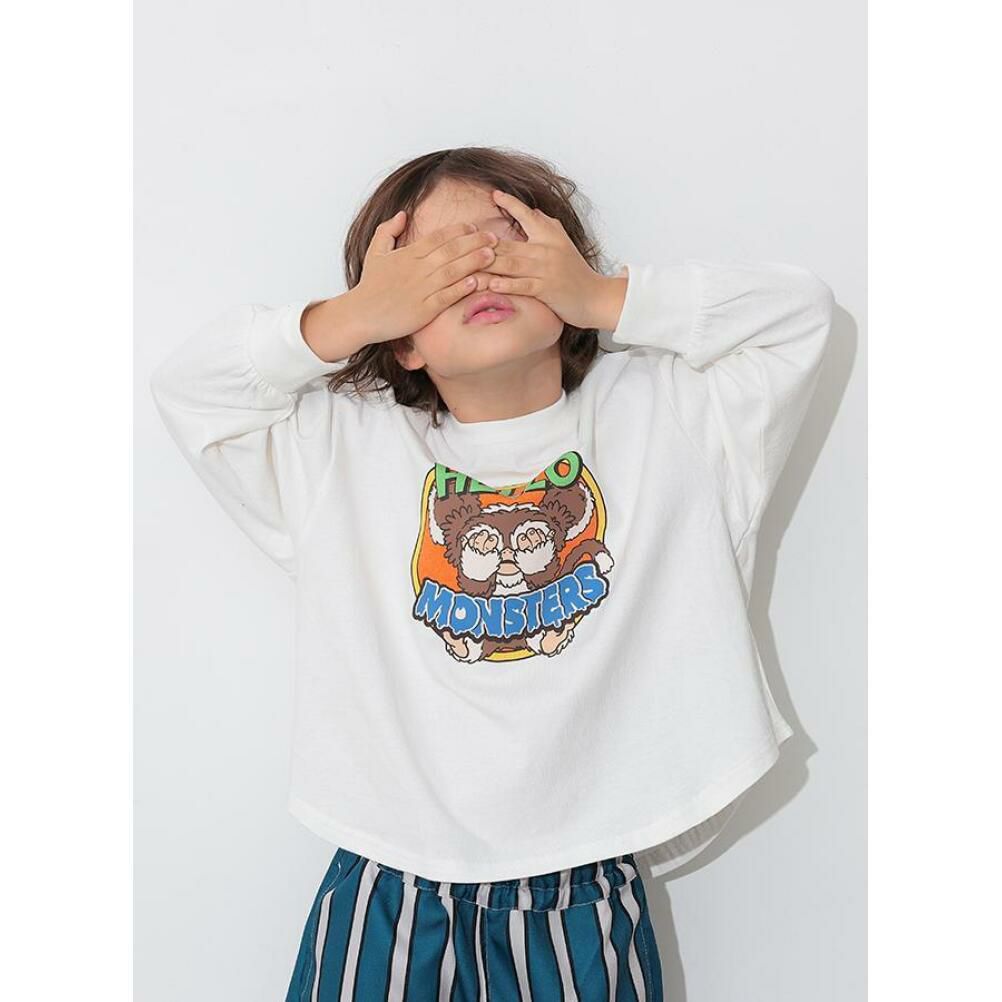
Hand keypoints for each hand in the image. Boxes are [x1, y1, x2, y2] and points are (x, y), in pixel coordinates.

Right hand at [350, 211, 499, 343]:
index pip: (437, 237)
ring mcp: (420, 290)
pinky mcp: (422, 310)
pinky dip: (460, 289)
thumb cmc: (369, 286)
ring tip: (492, 255)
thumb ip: (388, 231)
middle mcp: (416, 270)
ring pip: (451, 272)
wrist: (359, 315)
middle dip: (473, 242)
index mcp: (407, 255)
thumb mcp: (375, 253)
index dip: (457, 230)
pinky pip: (445, 297)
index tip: (474, 226)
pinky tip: (476, 281)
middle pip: (449, 251)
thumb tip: (403, 214)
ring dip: (473, 262)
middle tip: (494, 237)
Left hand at [479, 190, 620, 330]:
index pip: (528, 215)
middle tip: (463, 240)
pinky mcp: (546, 290)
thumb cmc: (576, 272)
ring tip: (467, 263)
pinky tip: (491, 284)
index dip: (510, 204)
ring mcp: (545, 270)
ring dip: (488, 263)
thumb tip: (532, 211)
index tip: (494, 194)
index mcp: (549, 235)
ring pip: (511, 263)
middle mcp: (546, 249)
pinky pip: (522, 285)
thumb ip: (547, 226)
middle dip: (484, 242)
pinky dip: (506, 284)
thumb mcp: (563, 243)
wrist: (594, 297)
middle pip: (508, 243)